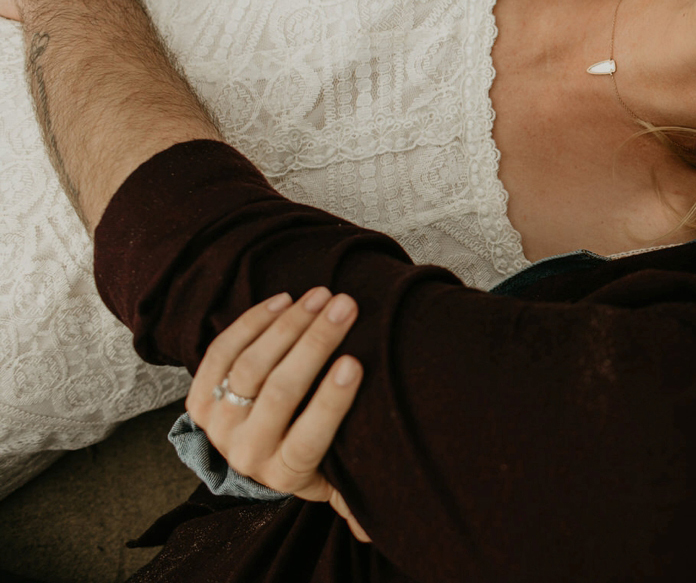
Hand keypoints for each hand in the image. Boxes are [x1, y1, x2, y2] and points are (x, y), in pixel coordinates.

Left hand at [185, 291, 367, 537]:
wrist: (246, 452)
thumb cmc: (303, 454)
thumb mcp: (326, 479)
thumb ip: (347, 493)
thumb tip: (370, 526)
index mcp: (283, 475)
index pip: (308, 440)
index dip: (329, 403)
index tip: (354, 363)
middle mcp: (245, 453)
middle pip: (280, 393)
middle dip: (315, 345)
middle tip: (345, 307)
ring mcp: (218, 425)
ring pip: (251, 366)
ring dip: (288, 324)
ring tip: (321, 295)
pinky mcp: (198, 399)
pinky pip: (221, 352)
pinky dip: (252, 322)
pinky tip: (283, 300)